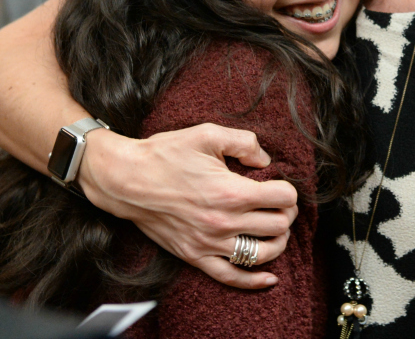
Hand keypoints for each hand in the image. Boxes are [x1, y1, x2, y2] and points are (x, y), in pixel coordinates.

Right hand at [80, 123, 298, 289]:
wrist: (126, 179)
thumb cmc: (165, 154)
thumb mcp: (207, 134)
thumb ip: (244, 141)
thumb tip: (265, 159)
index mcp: (231, 191)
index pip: (283, 198)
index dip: (288, 189)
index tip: (280, 184)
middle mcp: (224, 221)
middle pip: (279, 226)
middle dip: (286, 212)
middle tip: (278, 202)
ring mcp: (210, 243)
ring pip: (263, 253)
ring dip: (278, 241)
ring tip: (274, 227)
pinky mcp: (195, 256)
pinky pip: (232, 277)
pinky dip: (255, 281)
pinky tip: (270, 278)